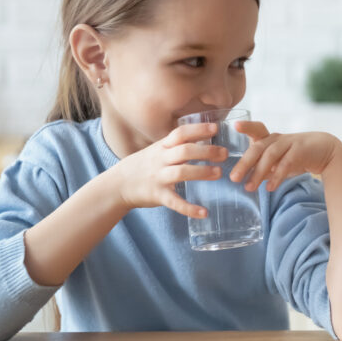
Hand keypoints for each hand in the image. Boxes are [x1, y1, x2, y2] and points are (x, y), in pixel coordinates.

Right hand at [110, 123, 226, 217]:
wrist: (117, 185)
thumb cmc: (143, 166)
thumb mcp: (157, 150)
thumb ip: (176, 145)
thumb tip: (202, 136)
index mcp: (162, 147)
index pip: (180, 134)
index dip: (198, 129)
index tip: (216, 128)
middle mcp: (160, 160)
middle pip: (185, 151)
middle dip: (206, 151)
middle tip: (224, 153)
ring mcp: (158, 178)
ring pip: (181, 173)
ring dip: (201, 172)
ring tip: (218, 173)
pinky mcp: (158, 196)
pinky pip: (174, 202)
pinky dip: (189, 208)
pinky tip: (204, 213)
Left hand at [228, 122, 341, 191]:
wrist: (325, 151)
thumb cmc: (297, 155)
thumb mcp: (277, 160)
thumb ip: (262, 167)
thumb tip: (244, 180)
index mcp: (269, 139)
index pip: (256, 129)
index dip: (246, 126)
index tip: (235, 126)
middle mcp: (277, 138)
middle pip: (258, 147)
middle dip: (244, 163)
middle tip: (234, 178)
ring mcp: (289, 143)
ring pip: (270, 156)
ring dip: (258, 172)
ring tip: (249, 187)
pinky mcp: (300, 150)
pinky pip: (286, 163)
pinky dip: (277, 176)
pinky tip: (270, 187)